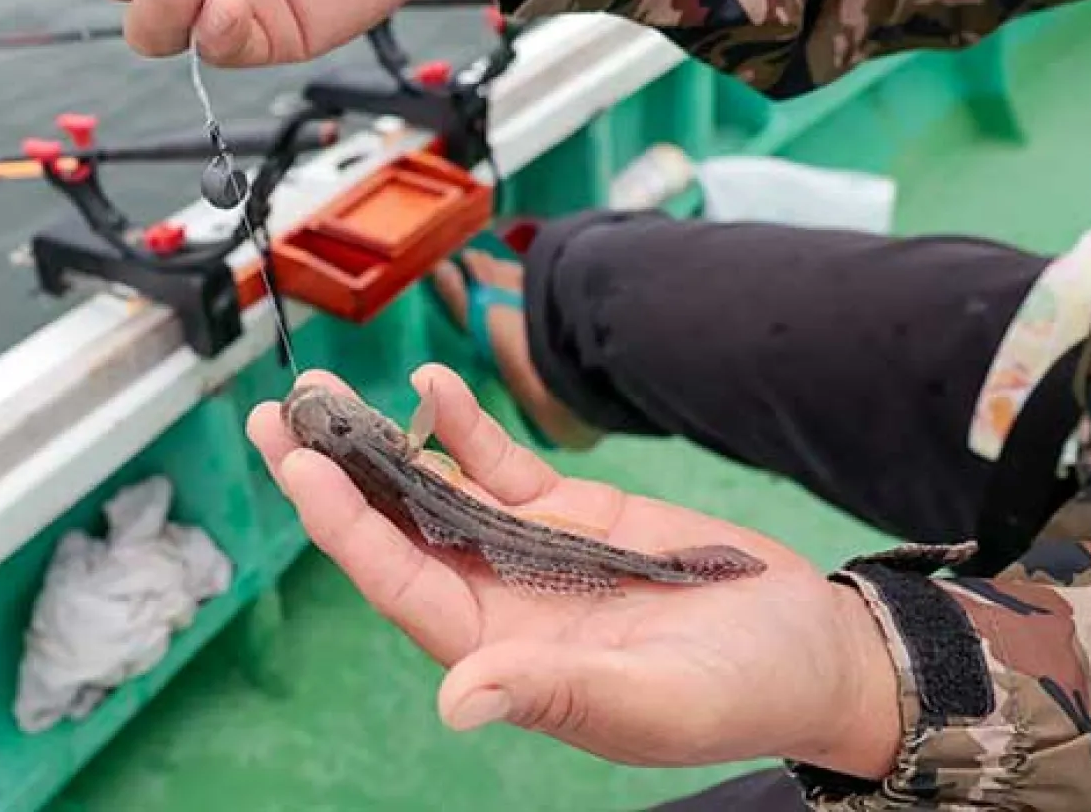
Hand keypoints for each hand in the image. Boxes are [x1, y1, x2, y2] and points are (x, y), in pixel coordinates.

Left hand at [246, 364, 903, 778]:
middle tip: (278, 414)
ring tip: (325, 390)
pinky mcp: (571, 515)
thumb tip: (458, 701)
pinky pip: (498, 467)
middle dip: (333, 473)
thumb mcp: (650, 701)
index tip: (299, 467)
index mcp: (499, 651)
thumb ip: (555, 693)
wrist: (812, 653)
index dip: (344, 526)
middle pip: (393, 529)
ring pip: (434, 489)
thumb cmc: (740, 694)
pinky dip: (464, 429)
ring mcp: (529, 552)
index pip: (398, 580)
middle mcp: (497, 599)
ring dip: (381, 442)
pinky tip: (433, 387)